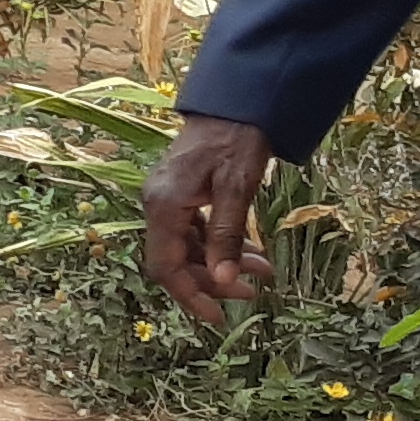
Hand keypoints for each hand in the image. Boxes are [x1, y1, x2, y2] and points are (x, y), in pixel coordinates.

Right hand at [142, 116, 275, 327]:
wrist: (234, 102)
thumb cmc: (236, 140)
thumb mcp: (238, 190)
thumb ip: (227, 237)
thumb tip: (222, 283)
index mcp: (164, 206)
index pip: (165, 267)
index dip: (189, 296)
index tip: (218, 318)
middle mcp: (157, 205)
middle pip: (175, 261)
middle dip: (212, 282)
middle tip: (252, 293)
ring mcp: (167, 200)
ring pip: (187, 248)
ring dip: (220, 264)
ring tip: (262, 271)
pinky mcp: (179, 194)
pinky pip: (193, 231)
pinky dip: (219, 245)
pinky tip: (248, 249)